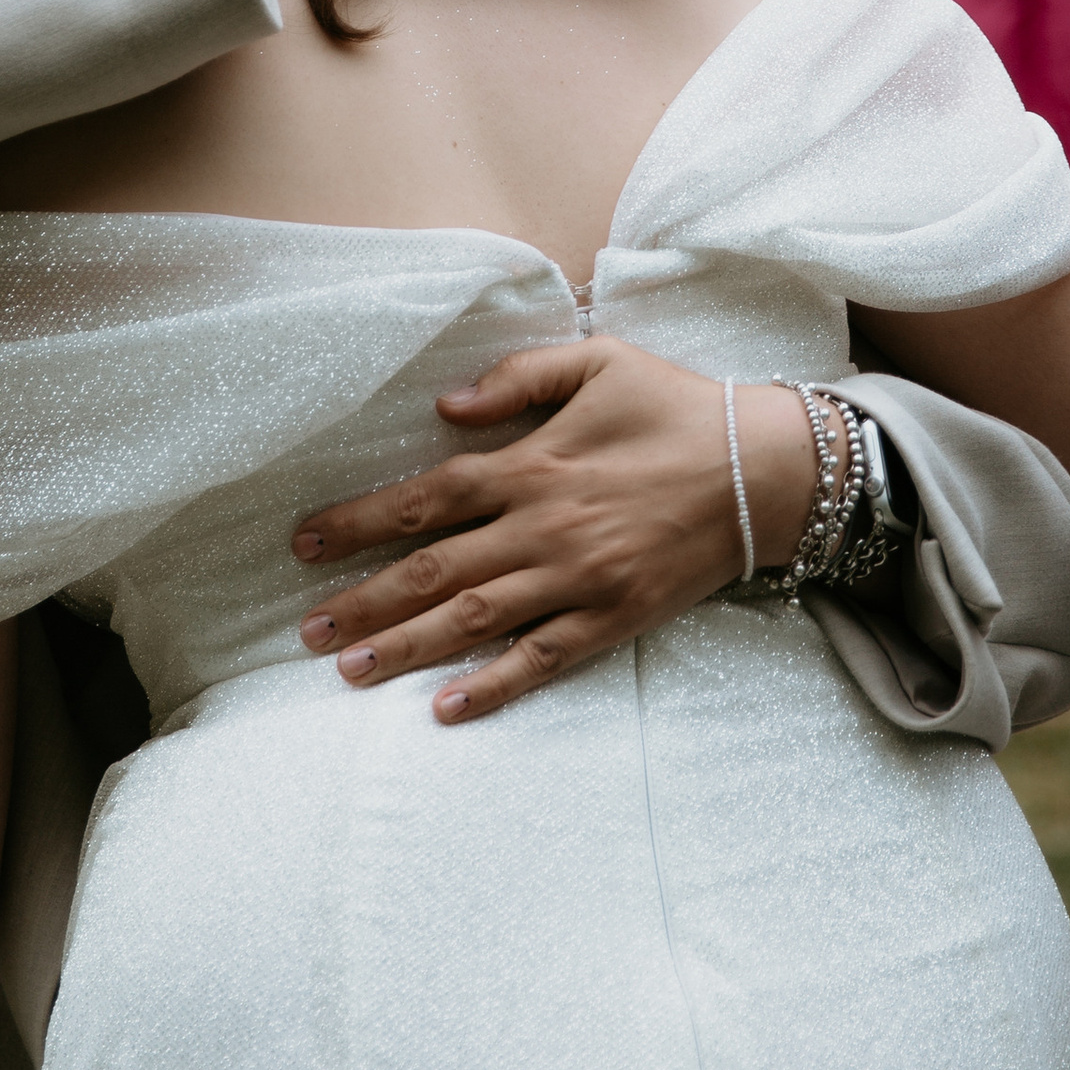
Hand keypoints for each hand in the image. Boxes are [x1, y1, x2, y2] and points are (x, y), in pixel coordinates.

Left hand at [288, 337, 816, 722]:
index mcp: (533, 464)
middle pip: (435, 569)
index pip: (426, 498)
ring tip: (349, 671)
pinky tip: (447, 708)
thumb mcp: (598, 362)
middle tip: (307, 631)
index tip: (306, 544)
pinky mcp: (613, 620)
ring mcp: (578, 580)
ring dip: (408, 647)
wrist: (763, 469)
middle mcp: (544, 528)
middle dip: (364, 601)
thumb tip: (445, 407)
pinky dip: (494, 685)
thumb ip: (518, 379)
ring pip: (476, 620)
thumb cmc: (676, 407)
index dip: (360, 522)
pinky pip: (543, 660)